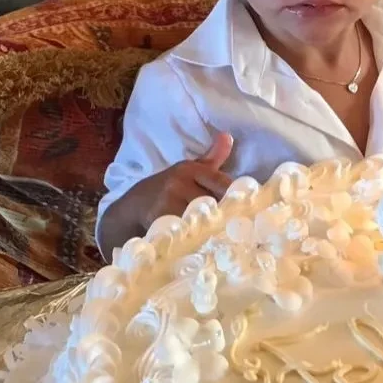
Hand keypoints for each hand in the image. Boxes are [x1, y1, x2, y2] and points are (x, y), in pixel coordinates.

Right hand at [97, 134, 233, 257]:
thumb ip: (212, 158)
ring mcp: (168, 203)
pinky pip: (186, 234)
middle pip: (215, 202)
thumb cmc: (168, 189)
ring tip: (226, 240)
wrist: (132, 207)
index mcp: (190, 170)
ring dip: (214, 231)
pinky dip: (197, 241)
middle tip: (241, 228)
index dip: (237, 196)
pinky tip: (206, 247)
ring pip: (202, 220)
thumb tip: (227, 136)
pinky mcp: (160, 222)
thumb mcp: (188, 170)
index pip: (222, 181)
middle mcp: (179, 183)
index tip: (249, 209)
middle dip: (227, 216)